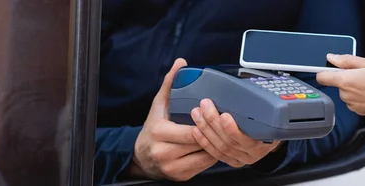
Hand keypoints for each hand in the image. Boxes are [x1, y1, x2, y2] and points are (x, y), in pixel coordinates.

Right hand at [131, 58, 217, 180]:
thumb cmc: (153, 128)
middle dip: (213, 134)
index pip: (191, 130)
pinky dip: (211, 156)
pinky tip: (213, 146)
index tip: (214, 114)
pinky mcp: (181, 177)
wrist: (141, 157)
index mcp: (159, 132)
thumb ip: (170, 83)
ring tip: (220, 135)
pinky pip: (204, 166)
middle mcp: (163, 153)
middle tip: (223, 124)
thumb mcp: (159, 105)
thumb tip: (181, 63)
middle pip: (200, 143)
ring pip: (206, 156)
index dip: (206, 123)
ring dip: (215, 145)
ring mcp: (172, 168)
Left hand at [190, 98, 281, 167]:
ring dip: (206, 129)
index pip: (247, 139)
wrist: (273, 132)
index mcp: (266, 140)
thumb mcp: (271, 110)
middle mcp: (254, 153)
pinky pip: (216, 153)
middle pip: (229, 141)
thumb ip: (263, 104)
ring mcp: (243, 158)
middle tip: (205, 105)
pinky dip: (204, 141)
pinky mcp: (233, 160)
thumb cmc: (271, 119)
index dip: (232, 129)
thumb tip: (259, 91)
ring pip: (221, 146)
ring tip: (198, 113)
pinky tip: (197, 130)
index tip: (224, 115)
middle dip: (213, 122)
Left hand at [316, 54, 364, 116]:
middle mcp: (347, 95)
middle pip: (338, 83)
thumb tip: (332, 58)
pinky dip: (361, 95)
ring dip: (356, 86)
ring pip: (347, 92)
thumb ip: (348, 60)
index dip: (325, 70)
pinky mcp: (360, 111)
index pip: (322, 77)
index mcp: (347, 81)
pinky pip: (355, 100)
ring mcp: (353, 105)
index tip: (331, 67)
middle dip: (348, 76)